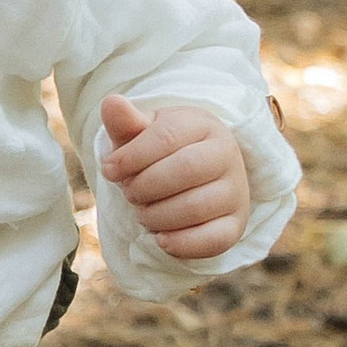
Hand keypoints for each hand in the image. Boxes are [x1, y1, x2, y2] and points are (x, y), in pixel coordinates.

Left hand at [99, 94, 250, 260]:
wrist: (192, 175)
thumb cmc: (159, 152)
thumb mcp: (141, 133)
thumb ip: (125, 122)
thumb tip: (111, 102)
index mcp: (203, 125)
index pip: (166, 137)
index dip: (131, 157)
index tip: (109, 170)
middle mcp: (227, 154)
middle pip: (185, 170)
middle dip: (144, 186)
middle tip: (129, 192)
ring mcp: (236, 190)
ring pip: (195, 206)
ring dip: (156, 216)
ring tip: (143, 212)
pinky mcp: (236, 224)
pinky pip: (214, 239)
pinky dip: (181, 244)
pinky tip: (161, 238)